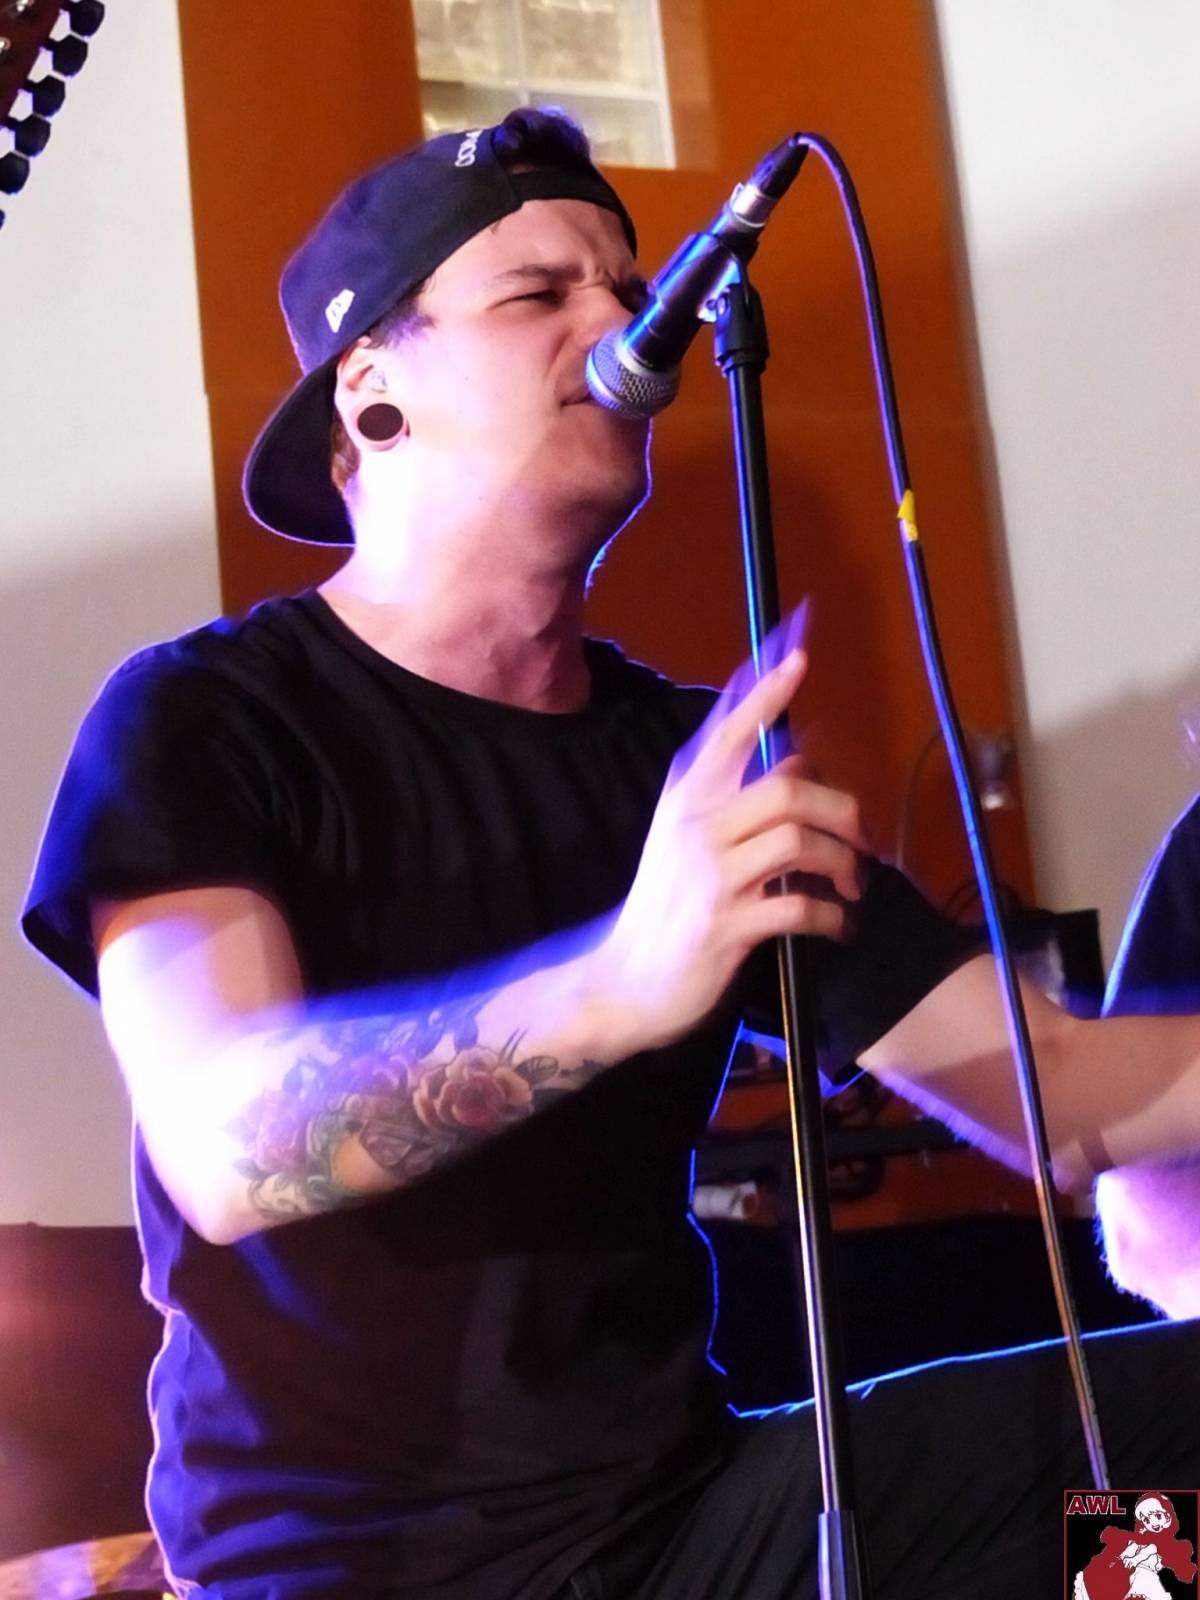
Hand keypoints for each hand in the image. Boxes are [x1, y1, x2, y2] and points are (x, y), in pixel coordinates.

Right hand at [599, 647, 869, 1054]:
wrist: (625, 980)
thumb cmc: (666, 904)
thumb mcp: (687, 838)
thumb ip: (733, 800)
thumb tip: (799, 765)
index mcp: (689, 797)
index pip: (730, 731)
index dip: (768, 694)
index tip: (801, 658)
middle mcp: (698, 826)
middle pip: (789, 787)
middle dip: (842, 810)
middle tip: (861, 841)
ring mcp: (712, 876)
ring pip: (800, 841)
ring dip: (843, 864)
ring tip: (850, 886)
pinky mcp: (726, 925)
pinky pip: (799, 909)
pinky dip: (832, 917)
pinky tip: (838, 926)